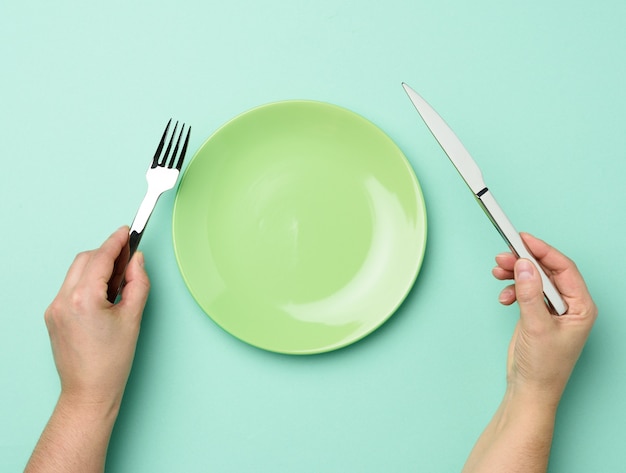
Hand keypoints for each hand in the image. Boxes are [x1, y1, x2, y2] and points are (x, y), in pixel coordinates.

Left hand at [44, 226, 149, 407]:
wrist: (89, 391)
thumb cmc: (112, 361)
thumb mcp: (133, 317)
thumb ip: (138, 282)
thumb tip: (136, 261)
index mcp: (84, 299)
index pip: (100, 257)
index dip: (116, 241)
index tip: (127, 231)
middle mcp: (63, 300)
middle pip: (85, 259)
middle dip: (106, 253)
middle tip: (129, 258)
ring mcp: (54, 308)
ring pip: (76, 271)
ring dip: (96, 267)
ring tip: (118, 282)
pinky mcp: (52, 316)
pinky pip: (70, 286)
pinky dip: (87, 281)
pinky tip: (104, 295)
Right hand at [493, 233, 596, 404]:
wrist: (529, 389)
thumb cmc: (543, 366)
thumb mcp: (536, 327)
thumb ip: (530, 294)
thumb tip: (524, 265)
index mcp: (581, 307)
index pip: (564, 268)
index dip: (543, 251)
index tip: (523, 239)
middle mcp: (569, 305)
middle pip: (547, 270)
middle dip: (524, 261)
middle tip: (502, 256)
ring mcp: (552, 309)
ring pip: (534, 279)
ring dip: (515, 274)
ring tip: (497, 272)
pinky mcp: (537, 314)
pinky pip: (525, 291)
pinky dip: (512, 289)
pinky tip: (504, 296)